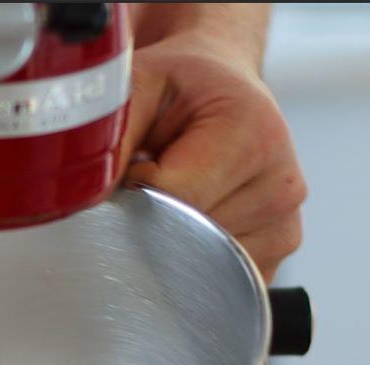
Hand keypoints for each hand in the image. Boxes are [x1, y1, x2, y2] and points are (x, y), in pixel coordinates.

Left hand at [122, 9, 305, 280]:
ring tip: (177, 192)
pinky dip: (189, 257)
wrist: (222, 88)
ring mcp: (283, 226)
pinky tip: (192, 216)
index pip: (173, 199)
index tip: (135, 166)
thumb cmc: (180, 86)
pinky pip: (213, 278)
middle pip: (184, 237)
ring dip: (169, 237)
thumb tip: (86, 198)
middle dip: (149, 219)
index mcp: (255, 134)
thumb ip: (112, 134)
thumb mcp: (139, 81)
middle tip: (150, 180)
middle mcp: (281, 185)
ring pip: (195, 262)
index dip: (135, 192)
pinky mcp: (274, 255)